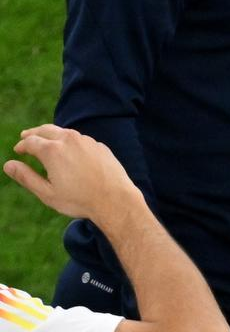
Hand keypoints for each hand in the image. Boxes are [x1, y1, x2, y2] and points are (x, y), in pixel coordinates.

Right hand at [4, 124, 140, 225]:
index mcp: (52, 150)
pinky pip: (82, 140)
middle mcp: (69, 140)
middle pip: (46, 130)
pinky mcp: (100, 147)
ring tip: (47, 141)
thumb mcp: (47, 193)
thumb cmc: (80, 200)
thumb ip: (26, 177)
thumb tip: (8, 165)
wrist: (116, 201)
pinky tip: (70, 150)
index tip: (18, 150)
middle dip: (34, 133)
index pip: (30, 141)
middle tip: (26, 136)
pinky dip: (71, 142)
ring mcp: (87, 142)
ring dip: (53, 135)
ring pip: (65, 132)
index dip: (22, 145)